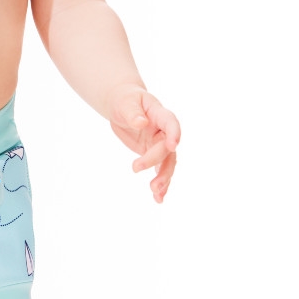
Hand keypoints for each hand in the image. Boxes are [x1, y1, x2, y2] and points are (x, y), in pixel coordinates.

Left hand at [108, 85, 179, 202]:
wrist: (124, 104)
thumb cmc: (125, 100)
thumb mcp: (125, 102)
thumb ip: (132, 113)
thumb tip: (140, 122)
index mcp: (159, 114)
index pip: (171, 123)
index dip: (174, 133)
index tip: (172, 145)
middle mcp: (164, 131)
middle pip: (166, 148)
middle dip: (155, 160)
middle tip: (136, 168)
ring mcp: (159, 144)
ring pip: (167, 163)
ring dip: (164, 178)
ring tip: (156, 193)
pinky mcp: (153, 154)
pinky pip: (159, 170)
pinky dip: (160, 184)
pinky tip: (158, 199)